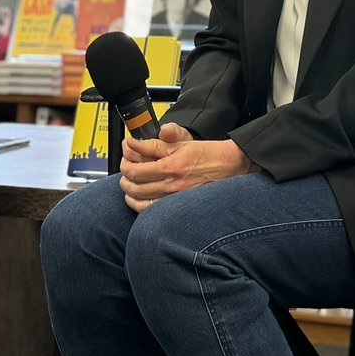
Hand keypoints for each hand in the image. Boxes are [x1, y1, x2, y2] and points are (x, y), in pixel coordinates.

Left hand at [119, 122, 255, 212]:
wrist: (229, 166)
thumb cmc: (206, 154)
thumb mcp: (179, 143)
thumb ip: (153, 144)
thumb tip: (131, 143)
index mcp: (170, 167)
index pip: (134, 170)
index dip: (124, 162)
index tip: (126, 154)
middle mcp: (171, 186)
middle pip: (133, 187)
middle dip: (125, 177)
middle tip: (126, 168)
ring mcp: (175, 200)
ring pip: (139, 203)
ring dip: (130, 193)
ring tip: (131, 183)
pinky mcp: (179, 208)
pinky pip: (151, 212)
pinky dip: (141, 205)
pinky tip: (141, 197)